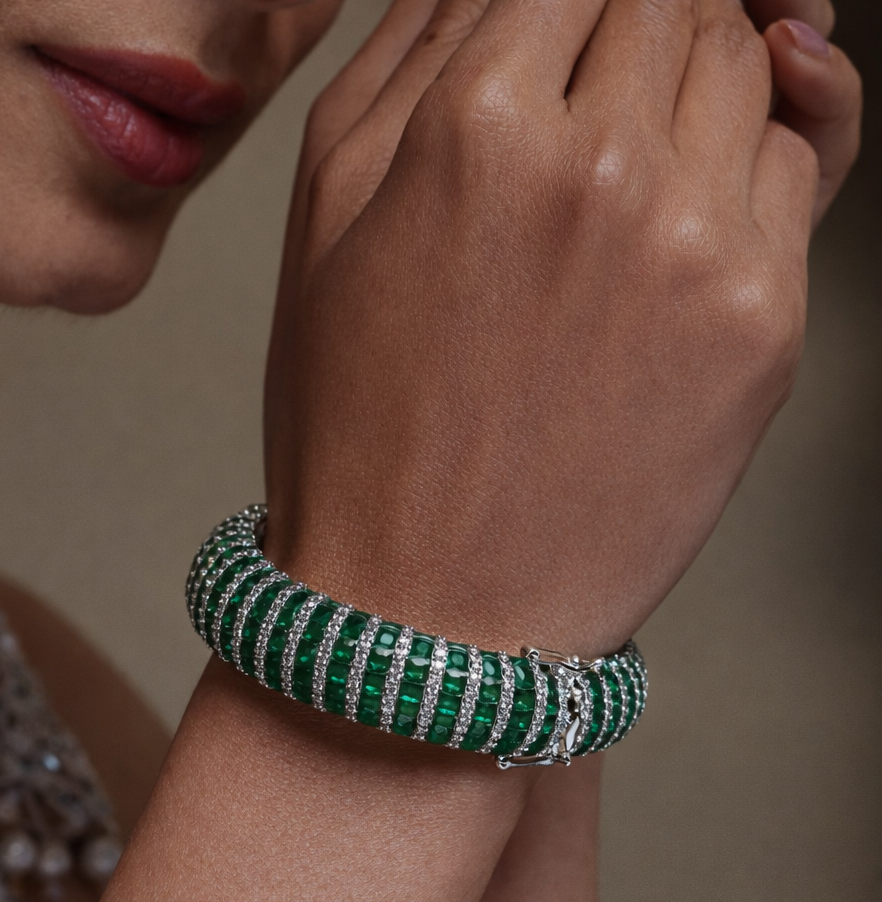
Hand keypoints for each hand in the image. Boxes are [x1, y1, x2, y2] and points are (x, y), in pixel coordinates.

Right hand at [263, 0, 860, 658]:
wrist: (425, 619)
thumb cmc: (360, 434)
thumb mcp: (328, 214)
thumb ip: (416, 47)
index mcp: (477, 125)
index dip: (573, 1)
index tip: (571, 34)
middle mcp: (602, 167)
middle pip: (676, 0)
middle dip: (639, 27)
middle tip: (599, 96)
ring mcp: (696, 246)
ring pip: (748, 68)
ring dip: (698, 91)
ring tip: (624, 178)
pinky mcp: (765, 325)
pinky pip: (794, 172)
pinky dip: (744, 174)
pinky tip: (671, 236)